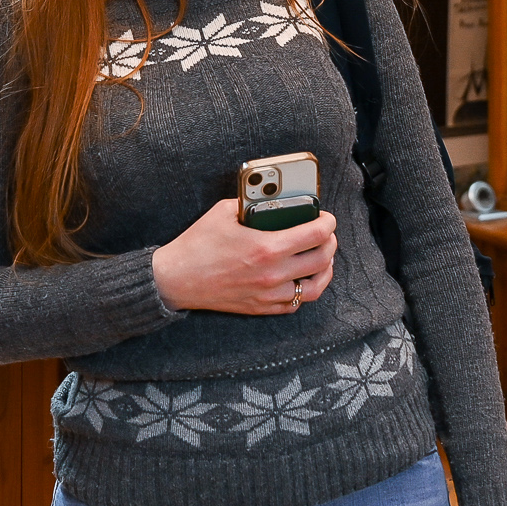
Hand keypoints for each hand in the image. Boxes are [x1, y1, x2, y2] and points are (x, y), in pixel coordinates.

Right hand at [151, 198, 336, 314]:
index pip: (315, 234)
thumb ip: (252, 203)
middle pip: (322, 260)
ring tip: (323, 258)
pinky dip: (304, 290)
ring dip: (325, 270)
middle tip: (326, 234)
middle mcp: (272, 274)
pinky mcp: (261, 307)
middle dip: (330, 243)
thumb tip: (271, 197)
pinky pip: (295, 303)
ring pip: (315, 287)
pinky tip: (302, 278)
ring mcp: (268, 295)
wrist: (176, 279)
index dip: (327, 222)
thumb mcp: (224, 212)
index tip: (327, 217)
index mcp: (266, 247)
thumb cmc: (197, 245)